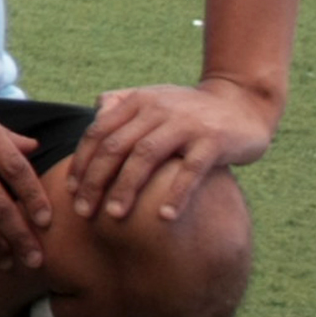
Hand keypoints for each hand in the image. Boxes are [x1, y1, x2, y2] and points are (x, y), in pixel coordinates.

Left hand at [67, 77, 278, 223]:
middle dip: (95, 180)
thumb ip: (124, 103)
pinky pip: (190, 170)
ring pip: (145, 156)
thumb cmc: (191, 110)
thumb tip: (95, 113)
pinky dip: (175, 194)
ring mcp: (186, 124)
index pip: (98, 132)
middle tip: (83, 211)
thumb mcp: (155, 99)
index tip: (72, 191)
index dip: (82, 162)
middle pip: (115, 146)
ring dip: (126, 187)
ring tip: (114, 215)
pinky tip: (163, 217)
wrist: (244, 103)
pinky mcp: (214, 141)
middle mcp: (157, 109)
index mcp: (137, 101)